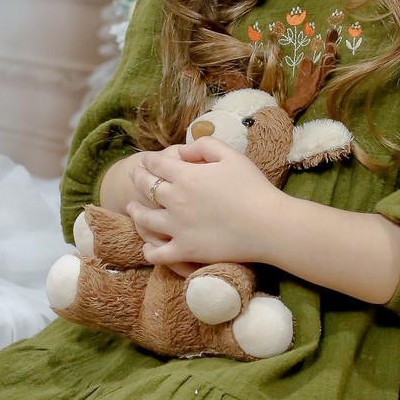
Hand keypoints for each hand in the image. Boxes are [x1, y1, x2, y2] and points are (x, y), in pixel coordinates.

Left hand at [126, 138, 285, 266]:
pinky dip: (149, 249)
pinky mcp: (185, 250)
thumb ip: (204, 146)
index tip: (145, 160)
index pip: (156, 164)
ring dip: (135, 211)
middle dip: (137, 178)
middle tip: (134, 176)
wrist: (267, 225)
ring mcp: (177, 227)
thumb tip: (183, 151)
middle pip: (146, 187)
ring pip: (144, 219)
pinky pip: (157, 253)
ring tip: (132, 208)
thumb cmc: (254, 188)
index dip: (148, 160)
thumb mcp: (231, 155)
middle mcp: (175, 200)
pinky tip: (148, 246)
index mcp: (185, 175)